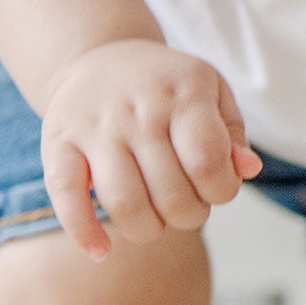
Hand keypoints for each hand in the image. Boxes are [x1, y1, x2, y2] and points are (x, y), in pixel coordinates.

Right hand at [40, 40, 261, 258]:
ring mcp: (95, 126)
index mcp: (184, 93)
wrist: (99, 53)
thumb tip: (248, 170)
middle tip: (186, 203)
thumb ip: (233, 136)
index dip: (221, 192)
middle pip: (171, 196)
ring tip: (155, 218)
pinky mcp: (57, 141)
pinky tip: (101, 251)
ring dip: (148, 229)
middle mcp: (138, 109)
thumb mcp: (213, 93)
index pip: (208, 165)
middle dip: (190, 216)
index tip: (216, 188)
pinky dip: (83, 231)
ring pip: (124, 204)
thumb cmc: (169, 86)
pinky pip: (65, 195)